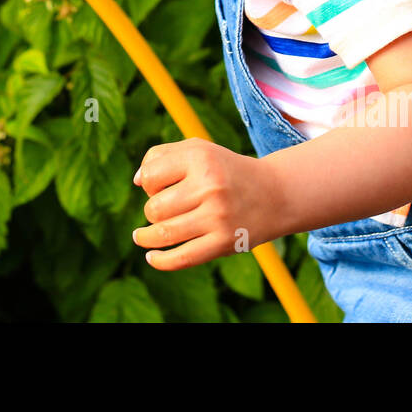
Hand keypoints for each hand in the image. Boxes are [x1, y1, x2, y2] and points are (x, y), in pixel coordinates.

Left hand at [131, 137, 286, 270]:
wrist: (275, 194)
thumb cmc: (225, 170)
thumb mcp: (198, 150)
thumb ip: (162, 156)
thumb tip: (137, 181)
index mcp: (200, 158)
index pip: (150, 176)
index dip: (148, 183)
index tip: (158, 187)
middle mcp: (210, 185)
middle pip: (154, 208)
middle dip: (152, 211)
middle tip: (164, 209)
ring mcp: (217, 216)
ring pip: (163, 232)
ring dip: (146, 237)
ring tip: (140, 236)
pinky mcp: (224, 243)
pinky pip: (182, 258)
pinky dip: (160, 261)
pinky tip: (151, 257)